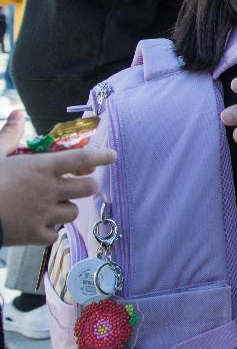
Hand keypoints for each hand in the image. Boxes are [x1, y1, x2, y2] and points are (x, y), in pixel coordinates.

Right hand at [0, 111, 116, 245]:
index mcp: (41, 167)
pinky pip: (54, 235)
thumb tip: (17, 113)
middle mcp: (49, 190)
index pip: (80, 158)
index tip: (113, 155)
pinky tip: (40, 226)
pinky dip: (50, 231)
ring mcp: (43, 214)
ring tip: (55, 206)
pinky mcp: (34, 235)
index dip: (100, 156)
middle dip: (88, 185)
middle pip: (88, 187)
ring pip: (74, 212)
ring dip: (67, 209)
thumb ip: (10, 135)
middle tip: (81, 184)